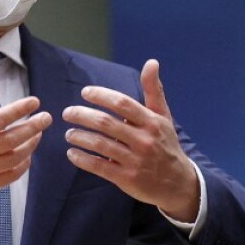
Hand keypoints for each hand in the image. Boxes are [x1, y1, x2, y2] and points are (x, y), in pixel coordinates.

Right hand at [0, 75, 51, 215]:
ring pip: (12, 159)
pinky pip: (8, 177)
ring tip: (38, 133)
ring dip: (30, 145)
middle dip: (32, 127)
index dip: (17, 110)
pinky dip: (22, 166)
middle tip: (46, 118)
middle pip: (8, 140)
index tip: (34, 102)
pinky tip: (27, 154)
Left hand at [62, 59, 198, 220]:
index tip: (84, 92)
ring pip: (100, 145)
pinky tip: (72, 153)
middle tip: (67, 113)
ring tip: (69, 133)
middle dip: (82, 115)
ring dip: (79, 137)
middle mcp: (144, 140)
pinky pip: (99, 166)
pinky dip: (82, 159)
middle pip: (106, 123)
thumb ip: (154, 90)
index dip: (101, 96)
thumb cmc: (166, 144)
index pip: (122, 103)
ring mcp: (135, 160)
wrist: (177, 182)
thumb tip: (151, 62)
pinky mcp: (127, 178)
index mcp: (151, 122)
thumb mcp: (163, 117)